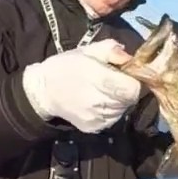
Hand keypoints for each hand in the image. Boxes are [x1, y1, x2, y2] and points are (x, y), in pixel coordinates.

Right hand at [23, 40, 141, 132]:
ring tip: (104, 91)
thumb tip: (129, 58)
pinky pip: (112, 119)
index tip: (126, 75)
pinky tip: (98, 102)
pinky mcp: (94, 128)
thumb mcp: (88, 50)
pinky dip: (110, 110)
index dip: (134, 80)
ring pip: (123, 110)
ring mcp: (98, 118)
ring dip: (119, 101)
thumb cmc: (67, 67)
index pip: (133, 88)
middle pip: (129, 99)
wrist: (44, 91)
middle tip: (114, 82)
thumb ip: (111, 50)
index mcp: (100, 79)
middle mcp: (100, 102)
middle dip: (126, 89)